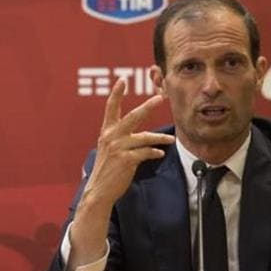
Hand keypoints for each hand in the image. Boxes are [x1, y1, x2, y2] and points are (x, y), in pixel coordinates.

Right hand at [82, 79, 174, 207]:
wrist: (99, 190)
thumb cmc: (107, 170)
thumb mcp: (109, 149)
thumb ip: (120, 138)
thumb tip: (139, 135)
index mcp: (106, 132)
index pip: (110, 107)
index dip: (116, 93)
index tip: (122, 79)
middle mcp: (111, 137)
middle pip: (132, 117)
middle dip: (148, 107)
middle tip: (160, 98)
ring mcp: (118, 148)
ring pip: (144, 137)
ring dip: (160, 138)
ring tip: (171, 140)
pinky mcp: (126, 160)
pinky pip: (145, 153)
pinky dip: (154, 152)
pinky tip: (159, 154)